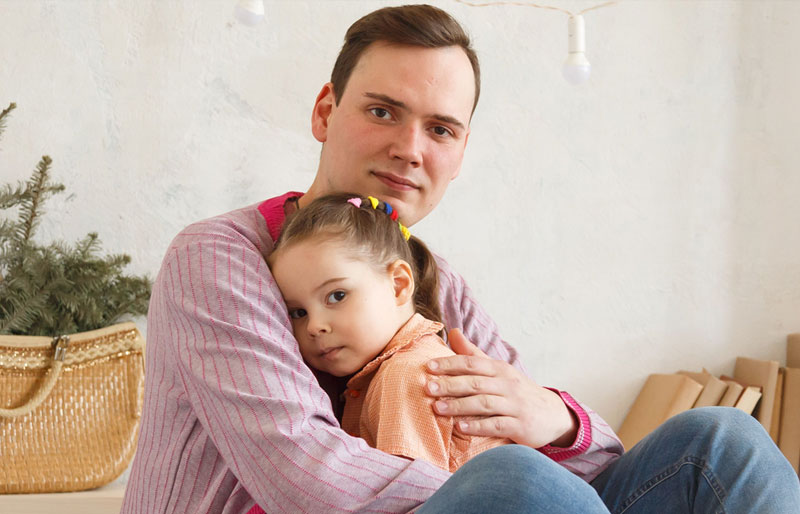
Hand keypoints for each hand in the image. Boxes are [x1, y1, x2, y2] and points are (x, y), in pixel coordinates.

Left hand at [425, 328, 577, 448]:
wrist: (554, 415)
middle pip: (475, 382)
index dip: (449, 364)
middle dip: (450, 384)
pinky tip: (460, 428)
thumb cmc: (518, 391)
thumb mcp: (499, 370)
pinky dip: (477, 426)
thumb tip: (453, 332)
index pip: (472, 363)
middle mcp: (507, 384)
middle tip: (428, 387)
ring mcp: (514, 405)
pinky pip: (496, 425)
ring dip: (459, 406)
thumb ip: (474, 354)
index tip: (428, 367)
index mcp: (499, 369)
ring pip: (483, 403)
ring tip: (437, 408)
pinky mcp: (519, 425)